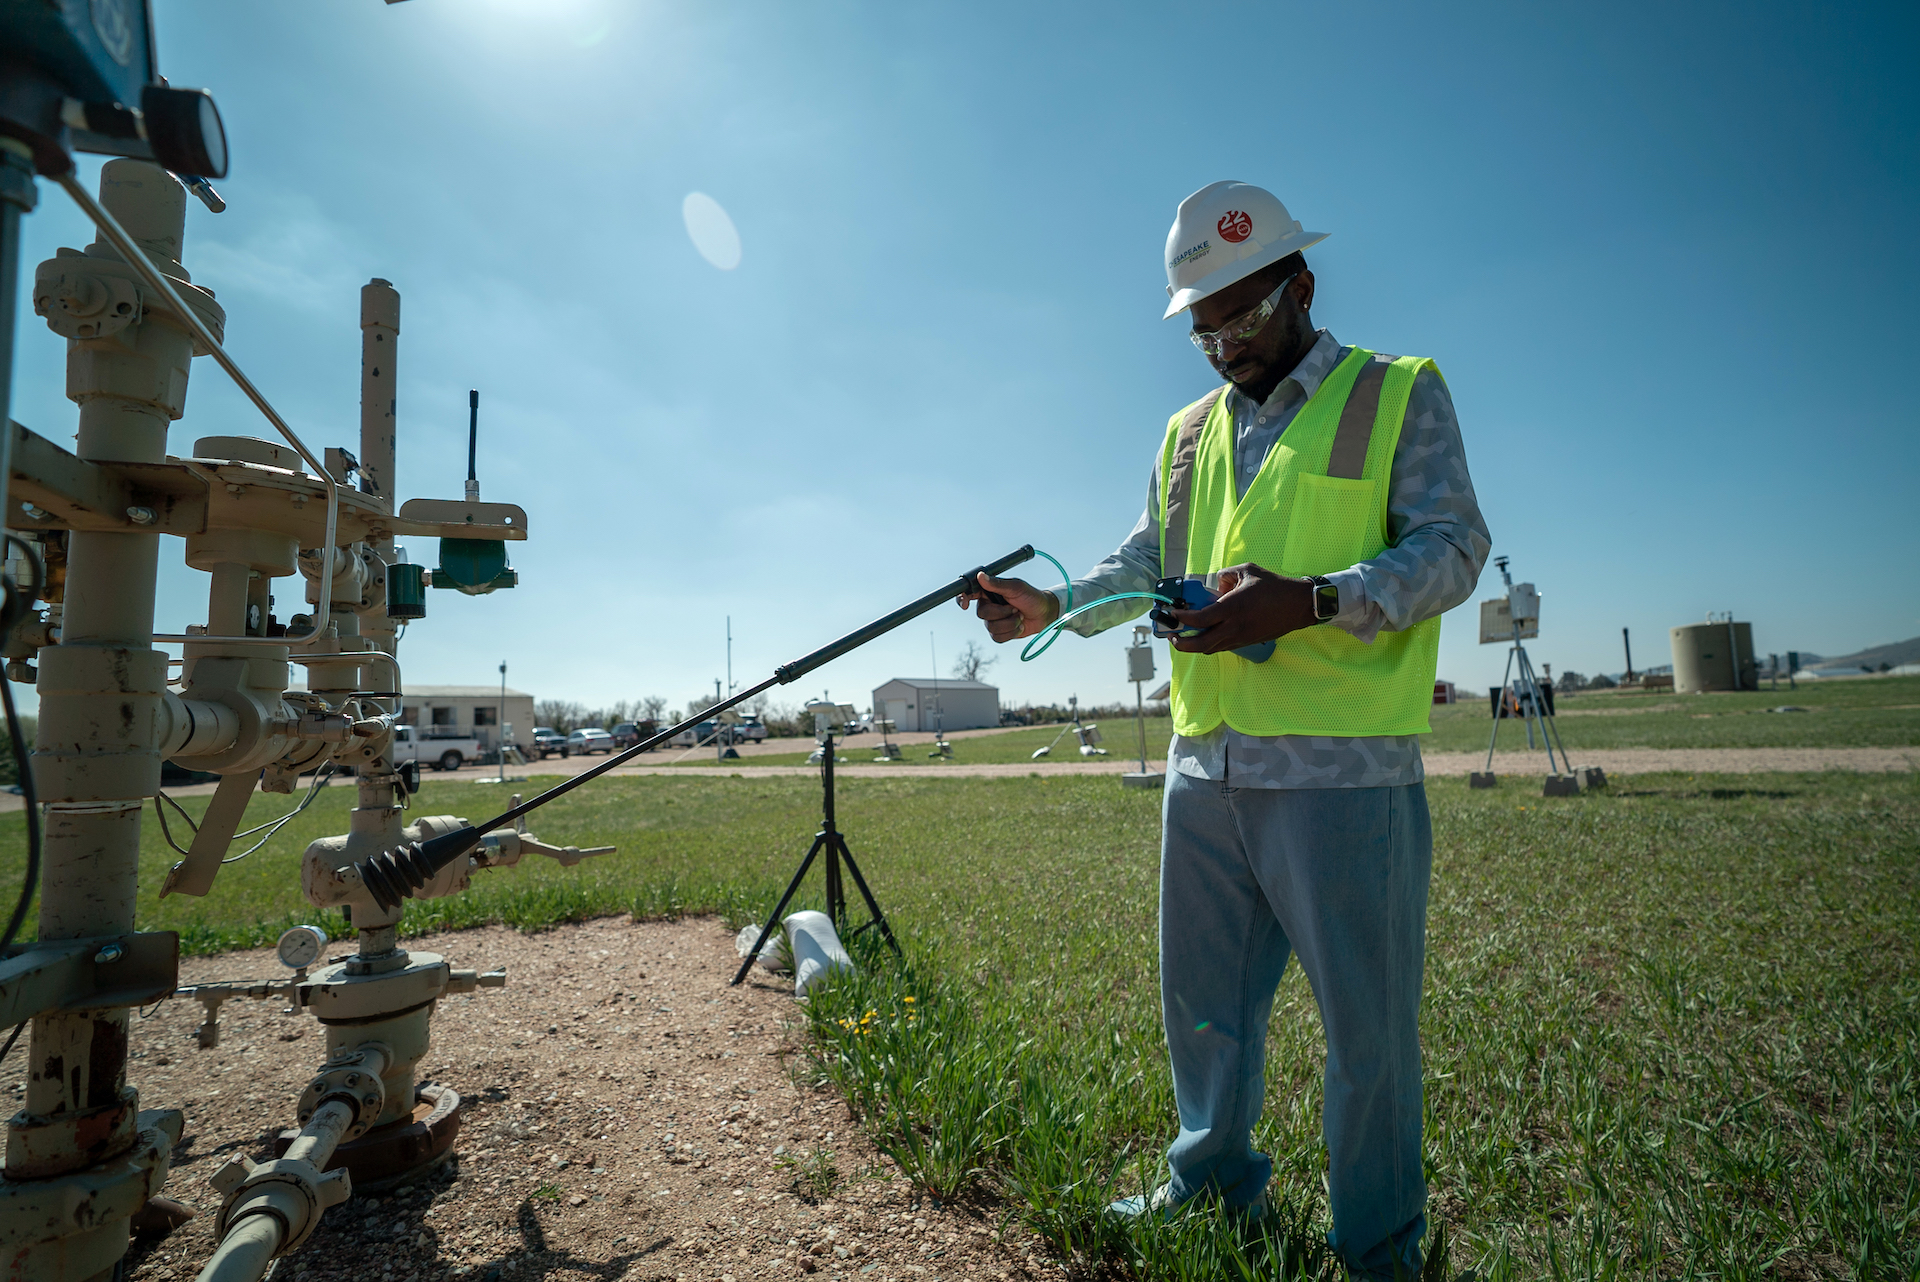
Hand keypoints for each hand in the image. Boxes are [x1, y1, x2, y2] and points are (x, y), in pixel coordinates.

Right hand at [957, 572, 1058, 642]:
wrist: (1044, 613)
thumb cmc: (1031, 596)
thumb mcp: (1016, 587)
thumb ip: (997, 584)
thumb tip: (980, 576)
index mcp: (989, 591)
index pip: (969, 593)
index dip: (962, 599)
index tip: (965, 605)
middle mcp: (989, 605)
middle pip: (982, 614)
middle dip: (1001, 613)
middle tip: (1015, 608)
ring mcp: (993, 620)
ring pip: (990, 627)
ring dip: (1009, 623)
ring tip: (1020, 616)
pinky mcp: (1000, 633)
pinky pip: (997, 637)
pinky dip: (1011, 633)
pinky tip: (1019, 626)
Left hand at [1168, 563, 1316, 653]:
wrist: (1298, 605)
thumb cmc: (1274, 586)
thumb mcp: (1247, 571)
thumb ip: (1225, 576)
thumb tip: (1216, 585)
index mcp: (1232, 607)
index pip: (1199, 619)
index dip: (1182, 618)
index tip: (1172, 614)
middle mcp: (1234, 626)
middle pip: (1200, 644)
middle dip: (1181, 643)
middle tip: (1172, 636)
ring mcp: (1241, 637)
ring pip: (1210, 648)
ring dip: (1195, 645)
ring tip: (1185, 636)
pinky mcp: (1247, 642)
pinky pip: (1222, 647)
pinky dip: (1210, 644)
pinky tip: (1207, 634)